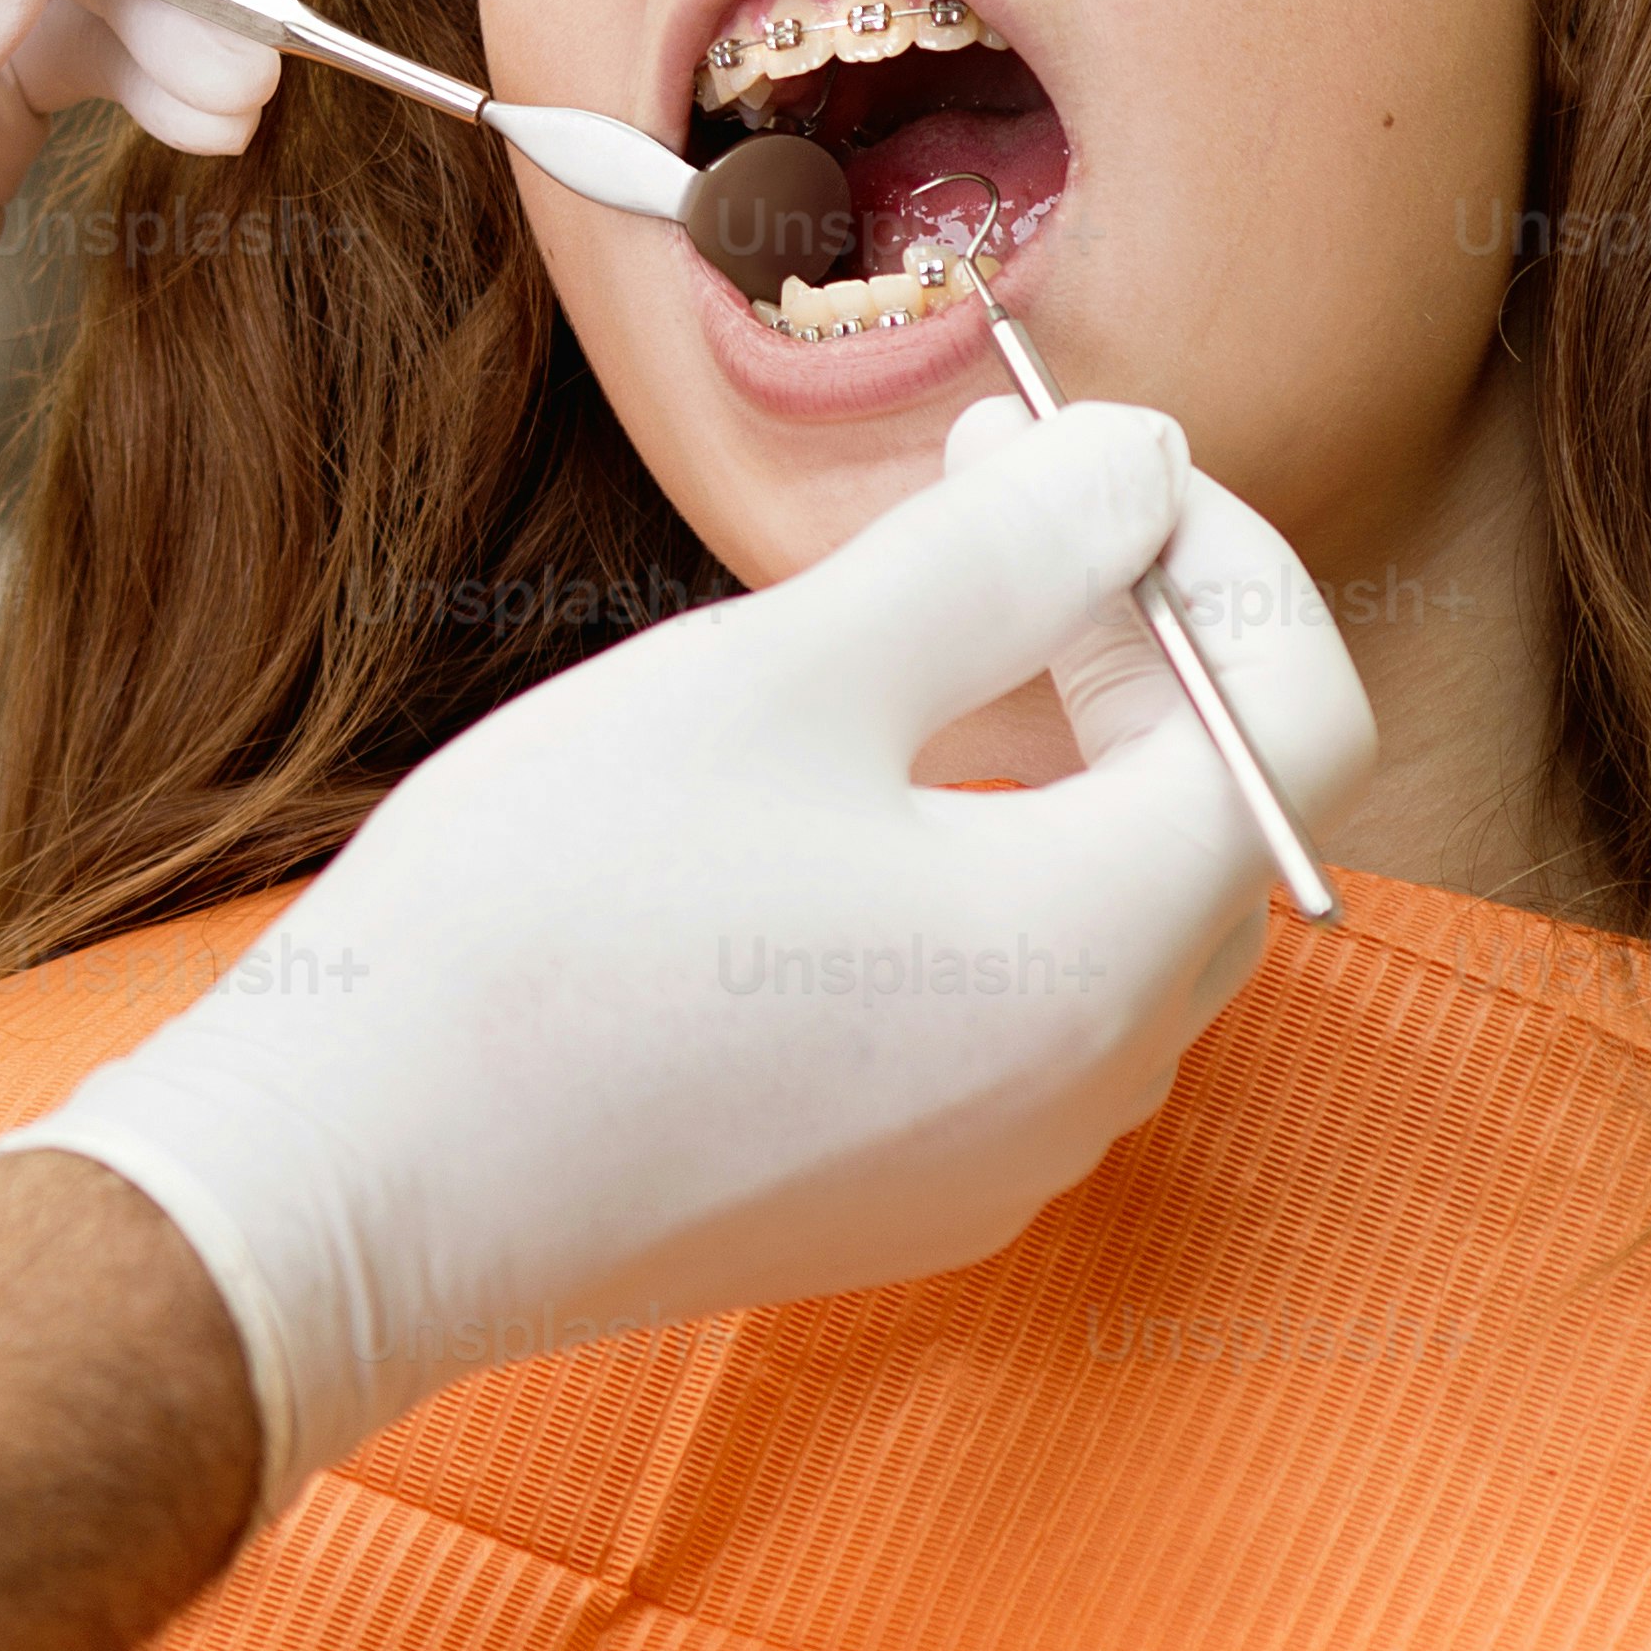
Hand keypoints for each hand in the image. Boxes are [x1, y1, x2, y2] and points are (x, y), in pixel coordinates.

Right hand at [0, 392, 1377, 1512]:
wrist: (353, 1182)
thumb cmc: (552, 918)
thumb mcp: (785, 675)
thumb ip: (1000, 558)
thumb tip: (1143, 464)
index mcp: (1098, 950)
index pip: (1297, 721)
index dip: (1224, 558)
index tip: (1082, 462)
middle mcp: (1090, 1082)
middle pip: (1212, 813)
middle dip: (1129, 629)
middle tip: (978, 487)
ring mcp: (995, 1157)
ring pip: (1107, 901)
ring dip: (1049, 735)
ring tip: (892, 616)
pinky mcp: (893, 1188)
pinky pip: (1011, 993)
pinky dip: (974, 852)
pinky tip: (824, 782)